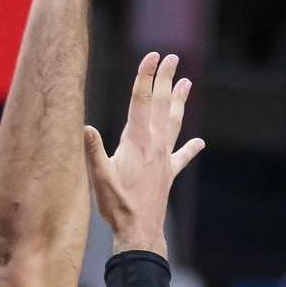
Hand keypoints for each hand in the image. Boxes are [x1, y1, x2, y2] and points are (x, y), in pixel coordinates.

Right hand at [84, 52, 203, 256]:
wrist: (139, 230)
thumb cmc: (117, 205)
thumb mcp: (99, 177)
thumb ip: (93, 151)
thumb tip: (85, 127)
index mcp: (137, 141)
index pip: (142, 101)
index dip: (146, 77)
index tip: (152, 56)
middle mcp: (155, 145)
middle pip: (161, 105)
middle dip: (165, 79)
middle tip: (172, 57)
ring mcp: (165, 158)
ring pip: (174, 122)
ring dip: (179, 101)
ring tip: (186, 83)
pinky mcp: (169, 173)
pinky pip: (182, 156)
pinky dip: (191, 148)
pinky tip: (200, 142)